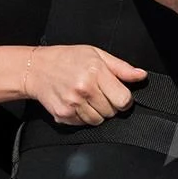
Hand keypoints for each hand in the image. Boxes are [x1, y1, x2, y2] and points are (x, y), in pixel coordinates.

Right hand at [19, 45, 145, 126]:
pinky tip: (76, 103)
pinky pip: (83, 124)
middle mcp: (84, 89)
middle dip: (109, 105)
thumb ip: (121, 67)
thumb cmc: (67, 59)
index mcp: (95, 73)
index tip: (118, 94)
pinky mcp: (63, 115)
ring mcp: (72, 104)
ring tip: (86, 98)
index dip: (124, 99)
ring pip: (98, 121)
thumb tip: (141, 76)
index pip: (123, 99)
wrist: (36, 68)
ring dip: (96, 112)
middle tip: (98, 93)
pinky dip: (83, 116)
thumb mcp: (96, 54)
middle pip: (112, 112)